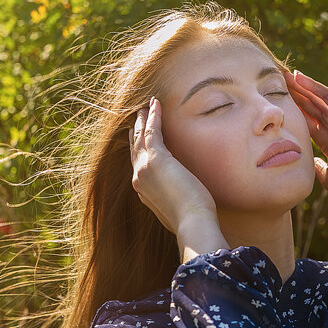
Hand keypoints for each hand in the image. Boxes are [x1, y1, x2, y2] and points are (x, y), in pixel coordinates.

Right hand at [129, 97, 217, 233]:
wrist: (192, 223)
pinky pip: (152, 132)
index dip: (138, 148)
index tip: (139, 137)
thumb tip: (184, 197)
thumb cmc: (192, 219)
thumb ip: (174, 198)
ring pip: (140, 137)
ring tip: (146, 106)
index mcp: (143, 191)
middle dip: (136, 131)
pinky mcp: (156, 159)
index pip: (137, 164)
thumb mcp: (179, 207)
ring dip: (143, 120)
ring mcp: (144, 168)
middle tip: (137, 116)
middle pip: (135, 148)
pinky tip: (155, 104)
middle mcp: (139, 178)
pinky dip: (153, 117)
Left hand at [285, 69, 327, 207]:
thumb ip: (318, 168)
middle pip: (309, 107)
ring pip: (316, 98)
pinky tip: (298, 77)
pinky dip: (313, 85)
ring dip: (300, 86)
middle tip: (275, 84)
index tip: (276, 106)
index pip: (306, 122)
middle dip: (294, 96)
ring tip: (283, 75)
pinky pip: (327, 95)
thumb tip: (308, 162)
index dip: (292, 113)